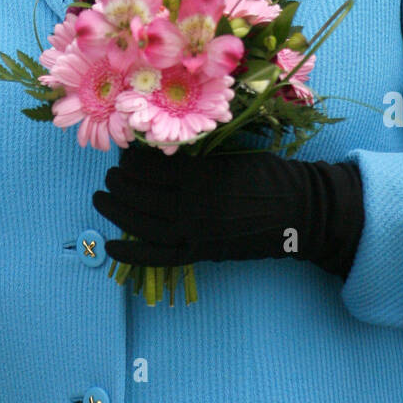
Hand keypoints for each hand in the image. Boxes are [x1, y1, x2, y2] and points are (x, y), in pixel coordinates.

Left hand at [92, 141, 363, 276]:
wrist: (299, 211)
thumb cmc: (269, 174)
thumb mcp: (232, 153)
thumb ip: (197, 154)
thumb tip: (160, 146)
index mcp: (201, 175)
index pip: (151, 167)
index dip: (132, 161)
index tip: (124, 154)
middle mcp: (193, 204)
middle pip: (141, 194)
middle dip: (119, 183)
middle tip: (109, 175)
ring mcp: (196, 232)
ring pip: (143, 222)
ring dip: (117, 210)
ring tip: (102, 198)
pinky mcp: (201, 252)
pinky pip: (158, 255)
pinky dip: (132, 252)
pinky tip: (109, 245)